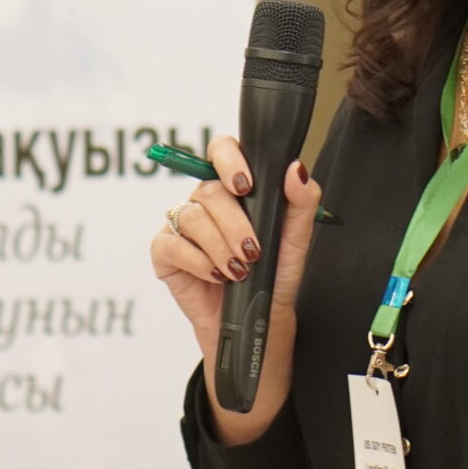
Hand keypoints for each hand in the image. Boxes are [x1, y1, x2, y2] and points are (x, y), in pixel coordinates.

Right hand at [149, 134, 322, 439]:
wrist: (259, 319)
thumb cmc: (275, 274)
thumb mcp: (296, 239)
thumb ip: (302, 202)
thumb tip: (295, 169)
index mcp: (235, 187)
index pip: (222, 150)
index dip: (229, 160)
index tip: (246, 185)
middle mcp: (206, 201)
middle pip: (208, 191)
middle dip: (234, 224)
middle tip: (252, 252)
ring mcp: (182, 225)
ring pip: (191, 217)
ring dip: (219, 247)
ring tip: (238, 271)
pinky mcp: (165, 251)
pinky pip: (172, 243)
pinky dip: (198, 262)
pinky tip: (215, 275)